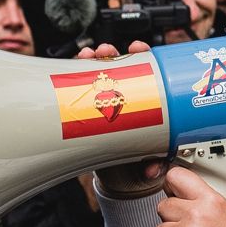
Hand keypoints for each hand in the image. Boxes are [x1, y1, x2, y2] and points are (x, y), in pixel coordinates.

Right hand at [74, 42, 166, 198]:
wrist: (125, 176)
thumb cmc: (144, 159)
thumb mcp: (154, 158)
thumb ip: (156, 163)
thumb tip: (152, 168)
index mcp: (146, 101)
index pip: (144, 71)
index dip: (141, 56)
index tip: (137, 49)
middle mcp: (125, 98)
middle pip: (118, 68)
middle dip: (111, 54)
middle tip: (106, 51)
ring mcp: (105, 105)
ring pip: (97, 77)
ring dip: (90, 62)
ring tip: (87, 56)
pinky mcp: (88, 116)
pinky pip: (80, 95)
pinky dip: (73, 81)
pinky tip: (69, 70)